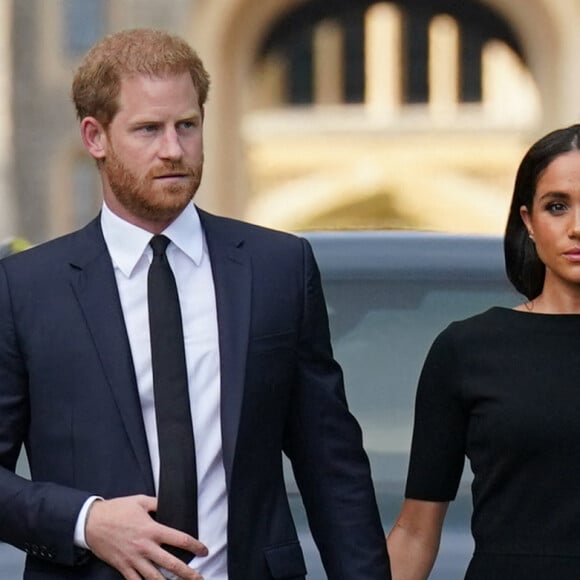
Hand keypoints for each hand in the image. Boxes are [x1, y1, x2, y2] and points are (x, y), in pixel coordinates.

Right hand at [85, 494, 207, 579]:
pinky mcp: (123, 567)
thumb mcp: (140, 501)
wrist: (91, 523)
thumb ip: (157, 503)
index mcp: (152, 530)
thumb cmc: (116, 510)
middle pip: (171, 564)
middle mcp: (145, 547)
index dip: (194, 546)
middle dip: (188, 573)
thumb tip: (170, 504)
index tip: (204, 551)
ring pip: (155, 578)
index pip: (179, 539)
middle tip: (200, 578)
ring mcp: (134, 560)